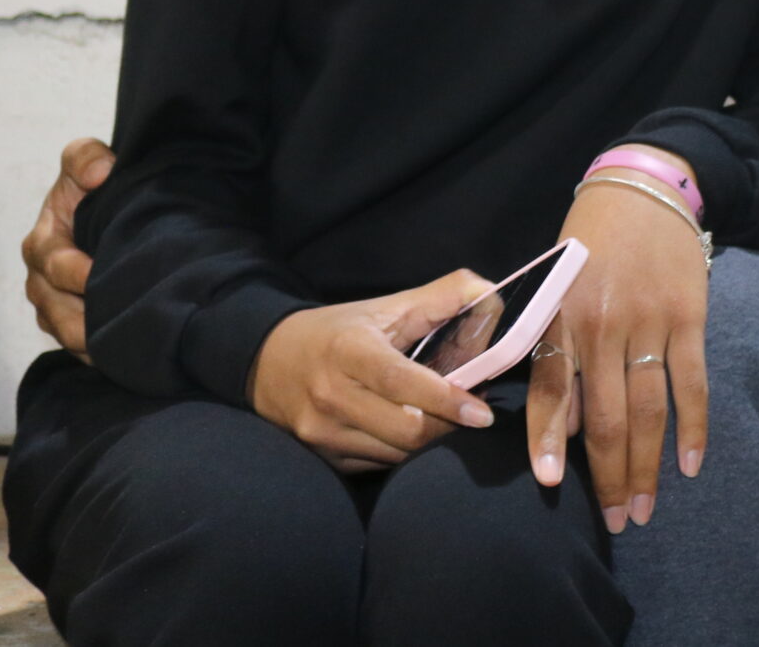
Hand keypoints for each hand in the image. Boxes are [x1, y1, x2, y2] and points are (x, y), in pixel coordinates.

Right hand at [22, 137, 113, 360]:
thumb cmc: (91, 184)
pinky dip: (98, 354)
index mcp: (42, 243)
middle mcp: (41, 280)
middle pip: (57, 311)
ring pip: (67, 334)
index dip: (76, 274)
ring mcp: (53, 306)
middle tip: (120, 323)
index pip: (54, 266)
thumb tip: (99, 174)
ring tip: (123, 346)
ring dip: (92, 342)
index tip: (100, 276)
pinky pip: (78, 348)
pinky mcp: (69, 324)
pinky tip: (123, 355)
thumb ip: (86, 158)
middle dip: (86, 319)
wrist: (104, 207)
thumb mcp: (85, 159)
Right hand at [250, 271, 498, 472]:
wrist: (266, 362)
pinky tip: (412, 430)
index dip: (445, 400)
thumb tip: (492, 292)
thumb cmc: (338, 331)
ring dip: (428, 442)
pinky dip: (403, 452)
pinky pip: (379, 465)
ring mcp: (322, 433)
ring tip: (445, 419)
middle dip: (446, 426)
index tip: (482, 413)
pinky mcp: (323, 457)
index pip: (400, 382)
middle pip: (404, 430)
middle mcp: (330, 396)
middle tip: (472, 414)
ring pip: (396, 453)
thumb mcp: (386, 306)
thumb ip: (442, 296)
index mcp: (348, 352)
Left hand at [528, 163, 710, 533]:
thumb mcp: (554, 286)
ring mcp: (648, 321)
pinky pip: (693, 382)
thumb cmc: (589, 242)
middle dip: (609, 476)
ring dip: (647, 465)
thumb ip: (554, 350)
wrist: (644, 188)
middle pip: (606, 417)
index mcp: (559, 316)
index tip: (551, 484)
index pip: (551, 391)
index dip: (550, 441)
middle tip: (615, 521)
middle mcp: (602, 324)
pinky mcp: (688, 315)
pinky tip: (692, 463)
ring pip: (648, 409)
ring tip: (645, 508)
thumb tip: (564, 425)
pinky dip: (694, 426)